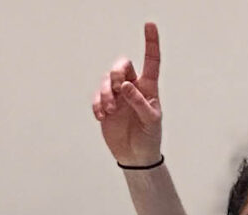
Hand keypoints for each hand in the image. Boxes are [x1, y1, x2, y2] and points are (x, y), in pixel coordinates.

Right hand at [91, 22, 164, 167]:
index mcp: (149, 88)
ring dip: (105, 93)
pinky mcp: (105, 105)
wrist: (136, 156)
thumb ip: (139, 102)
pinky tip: (101, 116)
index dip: (150, 43)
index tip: (150, 25)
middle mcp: (132, 87)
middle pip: (121, 66)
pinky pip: (97, 96)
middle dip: (116, 73)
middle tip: (117, 89)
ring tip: (109, 110)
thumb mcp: (151, 121)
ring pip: (106, 80)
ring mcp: (118, 96)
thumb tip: (125, 86)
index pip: (151, 62)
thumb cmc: (149, 137)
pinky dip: (97, 104)